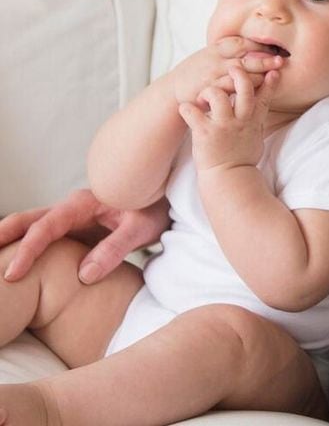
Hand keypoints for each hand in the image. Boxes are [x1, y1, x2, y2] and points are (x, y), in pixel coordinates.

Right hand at [0, 189, 170, 284]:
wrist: (164, 200)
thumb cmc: (154, 209)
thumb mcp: (140, 229)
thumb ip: (114, 249)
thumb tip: (83, 275)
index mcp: (85, 203)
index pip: (48, 226)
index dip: (28, 249)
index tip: (12, 274)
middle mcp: (72, 207)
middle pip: (29, 220)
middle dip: (4, 236)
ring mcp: (71, 217)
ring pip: (32, 226)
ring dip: (10, 240)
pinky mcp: (73, 229)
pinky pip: (43, 236)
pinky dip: (25, 246)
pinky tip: (13, 264)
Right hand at [171, 36, 284, 106]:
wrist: (173, 91)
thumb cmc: (198, 72)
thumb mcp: (211, 55)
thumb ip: (231, 50)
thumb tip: (259, 45)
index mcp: (216, 49)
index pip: (241, 43)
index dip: (259, 45)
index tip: (275, 47)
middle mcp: (214, 61)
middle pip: (244, 58)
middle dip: (264, 60)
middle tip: (280, 61)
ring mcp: (211, 78)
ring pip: (239, 76)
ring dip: (257, 77)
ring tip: (272, 77)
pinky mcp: (208, 94)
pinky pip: (228, 93)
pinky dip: (242, 92)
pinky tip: (254, 93)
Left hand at [178, 67, 278, 172]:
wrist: (229, 178)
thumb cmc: (242, 157)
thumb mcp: (257, 135)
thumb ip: (259, 116)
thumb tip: (264, 103)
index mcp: (253, 120)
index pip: (265, 96)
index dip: (270, 81)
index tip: (273, 69)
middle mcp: (240, 120)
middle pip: (244, 88)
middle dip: (239, 74)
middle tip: (232, 69)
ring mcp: (223, 125)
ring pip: (217, 94)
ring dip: (208, 91)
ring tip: (204, 97)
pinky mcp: (204, 133)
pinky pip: (192, 112)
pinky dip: (187, 108)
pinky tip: (186, 109)